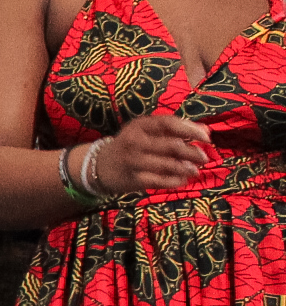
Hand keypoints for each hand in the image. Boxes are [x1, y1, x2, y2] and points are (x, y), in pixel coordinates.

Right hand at [91, 115, 211, 196]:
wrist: (99, 166)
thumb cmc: (130, 145)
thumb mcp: (146, 131)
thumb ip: (174, 130)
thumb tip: (206, 131)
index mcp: (140, 125)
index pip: (169, 123)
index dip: (190, 130)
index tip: (208, 138)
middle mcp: (135, 141)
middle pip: (171, 146)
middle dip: (192, 152)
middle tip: (204, 158)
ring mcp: (133, 161)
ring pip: (167, 165)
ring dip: (185, 168)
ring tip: (195, 171)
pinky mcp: (133, 179)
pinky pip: (159, 181)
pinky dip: (174, 181)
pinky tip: (182, 180)